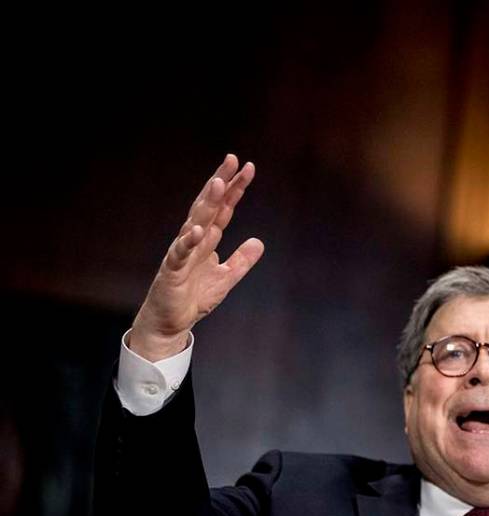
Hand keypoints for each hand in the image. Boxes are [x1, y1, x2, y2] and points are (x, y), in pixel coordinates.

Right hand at [129, 154, 264, 361]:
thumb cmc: (193, 297)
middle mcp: (194, 240)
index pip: (224, 209)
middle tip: (232, 160)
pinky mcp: (172, 271)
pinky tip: (197, 230)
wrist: (170, 323)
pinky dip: (188, 242)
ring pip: (194, 222)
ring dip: (207, 203)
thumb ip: (241, 260)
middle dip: (220, 183)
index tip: (248, 168)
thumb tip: (259, 242)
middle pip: (209, 206)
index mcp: (207, 240)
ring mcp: (181, 253)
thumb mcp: (226, 277)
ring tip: (219, 184)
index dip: (235, 189)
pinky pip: (180, 253)